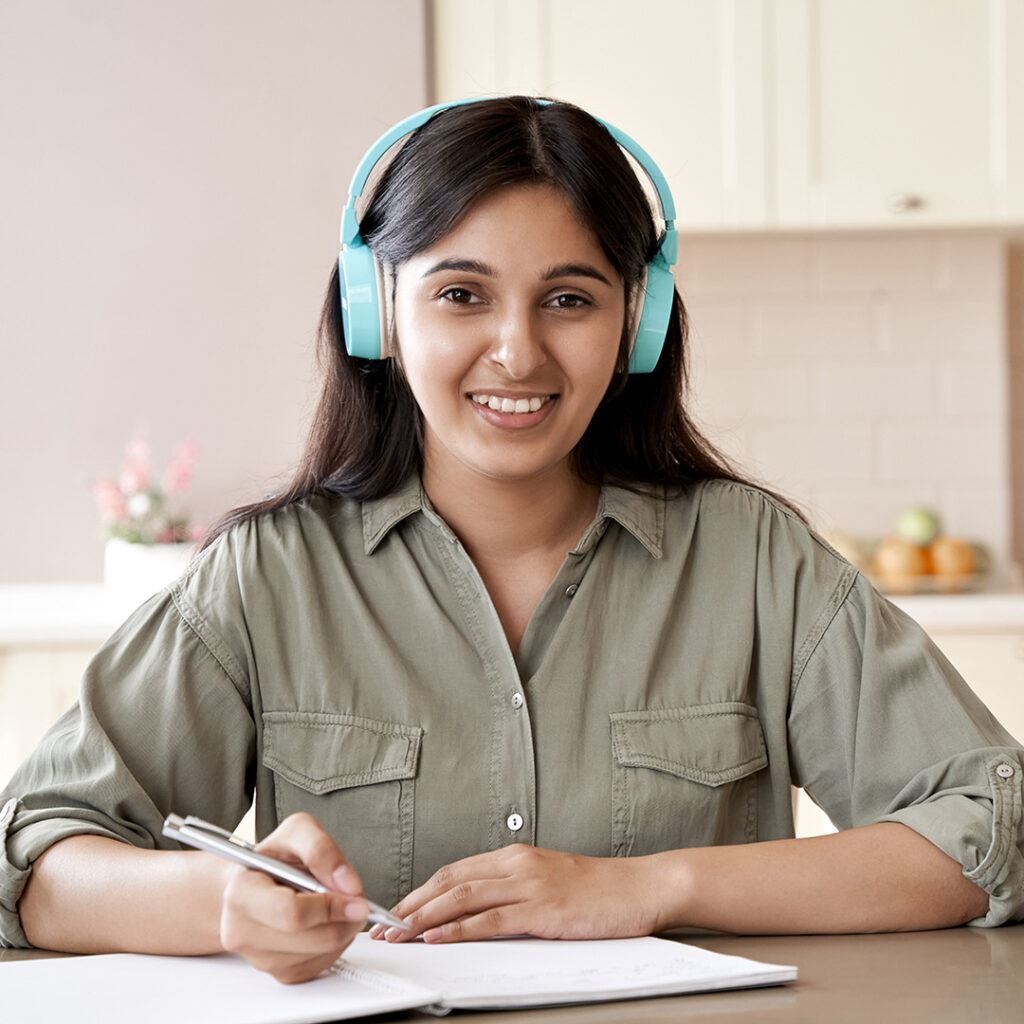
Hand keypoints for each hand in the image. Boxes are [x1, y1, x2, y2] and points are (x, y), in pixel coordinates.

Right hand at [218, 812, 368, 982]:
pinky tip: (327, 921)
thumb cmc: (274, 857)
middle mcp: (242, 931)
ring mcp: (259, 958)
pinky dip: (336, 944)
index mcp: (241, 893)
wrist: (255, 880)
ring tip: (336, 904)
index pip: (291, 913)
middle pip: (311, 939)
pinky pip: (321, 965)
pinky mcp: (280, 973)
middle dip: (344, 919)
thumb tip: (347, 883)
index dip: (330, 906)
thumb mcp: (297, 830)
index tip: (357, 897)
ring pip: (320, 954)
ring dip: (343, 930)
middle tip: (358, 900)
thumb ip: (321, 849)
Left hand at [368, 844, 661, 943]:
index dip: (420, 891)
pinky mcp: (542, 909)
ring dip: (424, 918)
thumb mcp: (547, 880)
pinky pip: (490, 919)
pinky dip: (458, 929)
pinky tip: (437, 938)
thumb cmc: (598, 889)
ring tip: (398, 934)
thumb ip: (513, 889)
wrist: (640, 887)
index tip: (396, 910)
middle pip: (449, 881)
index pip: (454, 870)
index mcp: (514, 855)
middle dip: (411, 905)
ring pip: (462, 898)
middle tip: (383, 925)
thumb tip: (477, 912)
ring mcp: (529, 884)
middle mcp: (516, 864)